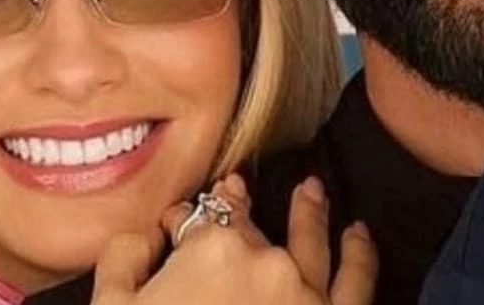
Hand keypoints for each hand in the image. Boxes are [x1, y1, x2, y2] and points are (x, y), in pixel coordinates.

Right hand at [91, 174, 376, 304]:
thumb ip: (123, 258)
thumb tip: (145, 235)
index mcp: (211, 248)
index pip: (198, 219)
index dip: (183, 221)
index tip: (176, 224)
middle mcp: (266, 260)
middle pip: (249, 230)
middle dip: (240, 210)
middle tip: (239, 190)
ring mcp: (305, 293)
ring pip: (311, 242)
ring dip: (310, 213)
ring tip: (312, 191)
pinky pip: (357, 281)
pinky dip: (360, 254)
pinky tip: (358, 235)